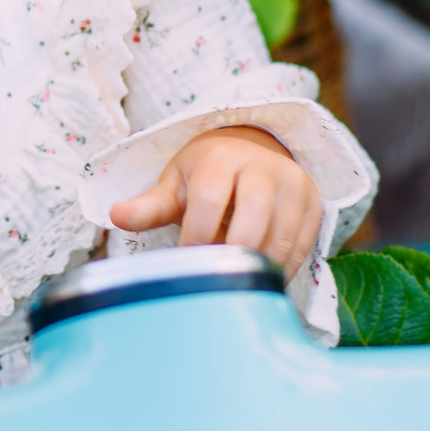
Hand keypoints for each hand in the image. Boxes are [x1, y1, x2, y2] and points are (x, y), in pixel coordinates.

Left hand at [109, 127, 322, 275]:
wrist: (251, 151)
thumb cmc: (205, 174)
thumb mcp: (175, 184)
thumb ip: (150, 205)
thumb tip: (116, 216)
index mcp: (221, 157)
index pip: (209, 198)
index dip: (196, 235)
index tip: (186, 260)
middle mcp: (263, 165)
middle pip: (253, 218)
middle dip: (231, 253)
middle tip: (215, 275)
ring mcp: (293, 183)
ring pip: (281, 236)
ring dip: (255, 265)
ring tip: (233, 279)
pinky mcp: (313, 202)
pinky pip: (302, 246)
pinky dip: (279, 268)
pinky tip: (258, 277)